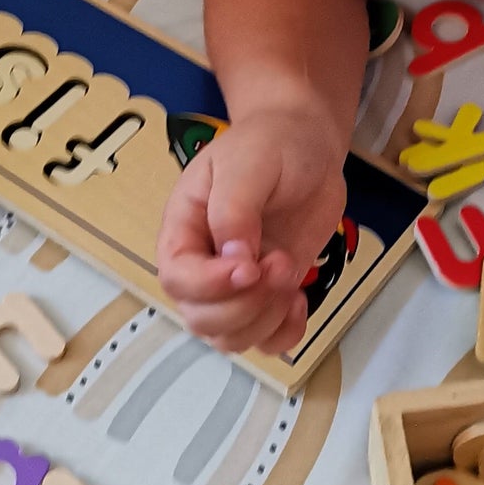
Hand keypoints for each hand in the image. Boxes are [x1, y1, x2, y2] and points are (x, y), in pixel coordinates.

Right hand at [156, 108, 348, 356]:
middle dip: (244, 304)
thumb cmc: (268, 145)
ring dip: (265, 317)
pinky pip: (265, 340)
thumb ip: (234, 210)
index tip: (249, 268)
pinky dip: (284, 333)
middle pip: (201, 318)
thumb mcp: (246, 164)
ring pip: (231, 337)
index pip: (177, 278)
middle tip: (280, 263)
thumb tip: (234, 260)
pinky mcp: (269, 295)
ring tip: (289, 271)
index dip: (209, 284)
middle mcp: (203, 264)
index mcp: (184, 229)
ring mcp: (236, 286)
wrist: (306, 144)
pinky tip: (299, 299)